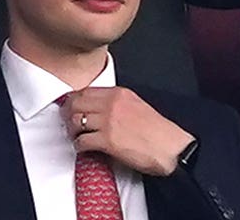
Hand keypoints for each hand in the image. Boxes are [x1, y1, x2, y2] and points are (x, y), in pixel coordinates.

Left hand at [60, 87, 195, 176]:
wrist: (172, 148)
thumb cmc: (159, 131)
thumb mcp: (137, 105)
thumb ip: (118, 103)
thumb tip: (100, 109)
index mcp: (119, 93)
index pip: (86, 91)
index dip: (74, 100)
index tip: (71, 107)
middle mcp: (111, 104)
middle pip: (76, 104)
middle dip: (68, 114)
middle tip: (68, 122)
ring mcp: (108, 122)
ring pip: (76, 122)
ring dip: (72, 131)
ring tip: (75, 136)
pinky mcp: (107, 141)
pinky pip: (82, 142)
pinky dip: (79, 146)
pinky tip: (83, 148)